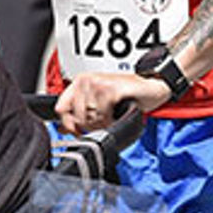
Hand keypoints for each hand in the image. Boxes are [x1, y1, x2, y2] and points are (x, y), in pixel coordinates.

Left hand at [54, 71, 170, 134]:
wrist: (152, 86)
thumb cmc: (129, 95)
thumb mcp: (101, 104)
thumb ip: (82, 114)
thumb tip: (63, 129)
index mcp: (79, 83)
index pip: (60, 108)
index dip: (68, 124)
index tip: (78, 131)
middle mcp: (85, 81)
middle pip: (77, 117)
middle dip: (91, 126)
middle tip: (106, 121)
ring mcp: (97, 83)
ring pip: (90, 117)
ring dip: (103, 124)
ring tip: (113, 116)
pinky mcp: (110, 89)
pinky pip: (103, 115)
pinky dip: (111, 120)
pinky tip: (117, 114)